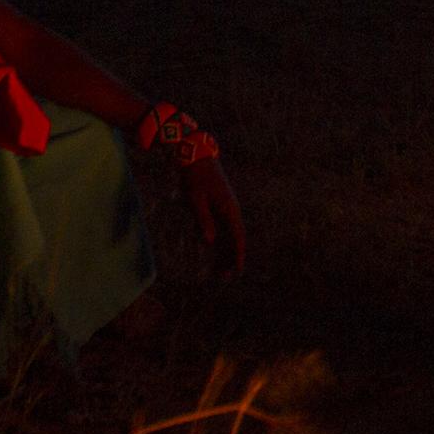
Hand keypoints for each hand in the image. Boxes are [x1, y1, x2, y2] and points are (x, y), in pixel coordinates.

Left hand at [183, 155, 244, 274]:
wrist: (195, 156)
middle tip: (224, 277)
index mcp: (229, 208)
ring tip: (218, 271)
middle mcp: (231, 210)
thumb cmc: (195, 177)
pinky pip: (222, 228)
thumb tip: (210, 242)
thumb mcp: (196, 199)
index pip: (238, 237)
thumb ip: (203, 220)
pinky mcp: (219, 206)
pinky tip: (213, 252)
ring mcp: (226, 208)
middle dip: (231, 259)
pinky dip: (220, 241)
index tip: (237, 270)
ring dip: (225, 252)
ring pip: (229, 235)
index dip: (238, 255)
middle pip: (235, 239)